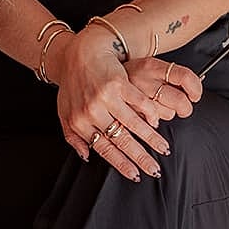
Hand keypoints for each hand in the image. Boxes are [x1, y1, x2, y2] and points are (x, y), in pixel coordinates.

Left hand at [44, 29, 175, 180]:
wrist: (78, 54)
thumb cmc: (72, 84)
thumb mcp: (64, 112)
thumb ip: (73, 136)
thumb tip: (86, 155)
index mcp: (80, 122)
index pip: (104, 149)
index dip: (121, 164)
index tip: (135, 175)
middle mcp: (92, 112)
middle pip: (122, 141)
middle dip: (141, 158)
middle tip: (155, 169)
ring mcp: (106, 98)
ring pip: (134, 124)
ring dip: (151, 139)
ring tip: (163, 148)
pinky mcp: (118, 83)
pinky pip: (139, 103)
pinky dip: (150, 115)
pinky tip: (156, 122)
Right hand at [129, 57, 202, 119]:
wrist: (98, 73)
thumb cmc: (133, 76)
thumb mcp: (150, 68)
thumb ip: (171, 77)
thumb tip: (194, 94)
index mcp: (152, 65)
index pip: (185, 76)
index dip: (196, 89)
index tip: (195, 95)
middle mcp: (143, 79)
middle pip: (179, 100)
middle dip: (185, 108)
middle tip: (183, 108)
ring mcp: (134, 96)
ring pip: (167, 114)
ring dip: (167, 114)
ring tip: (159, 109)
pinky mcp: (127, 110)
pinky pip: (152, 123)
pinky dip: (154, 123)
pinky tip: (150, 117)